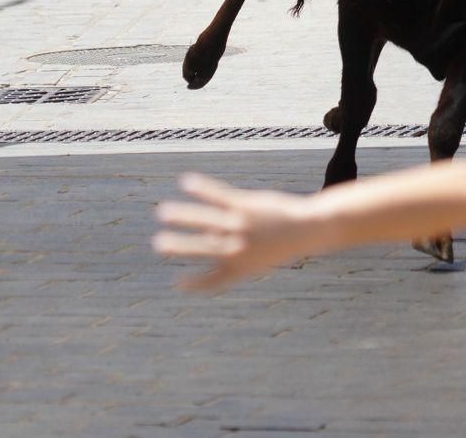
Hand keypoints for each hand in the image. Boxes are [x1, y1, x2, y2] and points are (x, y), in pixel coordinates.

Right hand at [155, 173, 323, 290]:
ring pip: (206, 220)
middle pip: (202, 248)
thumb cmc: (282, 244)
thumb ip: (232, 255)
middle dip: (178, 246)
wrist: (308, 229)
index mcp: (240, 268)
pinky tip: (186, 182)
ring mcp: (240, 226)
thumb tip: (209, 247)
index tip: (176, 284)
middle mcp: (236, 248)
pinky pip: (219, 196)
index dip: (194, 284)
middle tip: (158, 244)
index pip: (212, 281)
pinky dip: (202, 189)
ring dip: (183, 215)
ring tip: (163, 212)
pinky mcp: (245, 205)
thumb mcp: (257, 257)